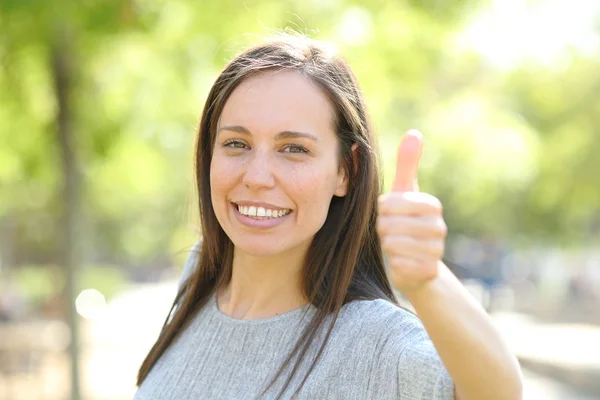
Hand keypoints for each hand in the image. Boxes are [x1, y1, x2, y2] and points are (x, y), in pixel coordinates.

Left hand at [376, 130, 446, 292]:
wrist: (418, 263)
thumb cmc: (406, 221)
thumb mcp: (405, 192)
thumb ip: (407, 164)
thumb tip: (414, 133)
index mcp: (432, 205)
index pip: (389, 204)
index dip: (382, 211)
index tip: (391, 214)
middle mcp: (439, 227)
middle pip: (388, 224)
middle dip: (383, 229)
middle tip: (393, 232)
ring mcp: (436, 251)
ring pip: (391, 244)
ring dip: (387, 245)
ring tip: (397, 245)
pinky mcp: (429, 271)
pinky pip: (397, 263)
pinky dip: (394, 263)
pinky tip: (403, 261)